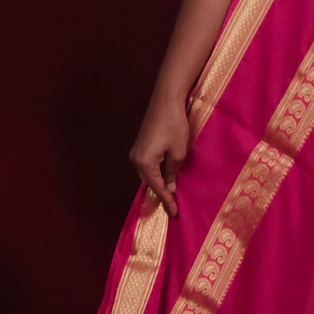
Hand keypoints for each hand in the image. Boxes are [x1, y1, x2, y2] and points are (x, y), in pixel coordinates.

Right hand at [128, 95, 188, 217]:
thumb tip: (170, 186)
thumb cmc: (174, 125)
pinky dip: (157, 173)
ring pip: (149, 174)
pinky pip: (149, 165)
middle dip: (161, 194)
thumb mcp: (178, 151)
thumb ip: (172, 170)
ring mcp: (137, 152)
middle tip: (173, 208)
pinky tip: (166, 178)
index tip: (174, 213)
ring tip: (171, 196)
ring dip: (159, 183)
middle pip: (149, 182)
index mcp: (144, 162)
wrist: (166, 101)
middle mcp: (136, 159)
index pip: (157, 187)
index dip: (166, 200)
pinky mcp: (141, 145)